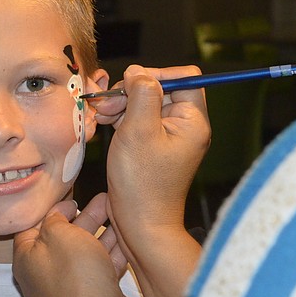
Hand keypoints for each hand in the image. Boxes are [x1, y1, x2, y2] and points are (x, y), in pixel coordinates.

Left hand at [12, 194, 128, 296]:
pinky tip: (124, 236)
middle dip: (82, 218)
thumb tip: (56, 216)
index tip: (69, 200)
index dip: (50, 212)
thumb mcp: (57, 233)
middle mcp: (45, 276)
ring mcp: (71, 288)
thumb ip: (54, 219)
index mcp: (27, 261)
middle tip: (101, 201)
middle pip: (63, 239)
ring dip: (101, 230)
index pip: (32, 229)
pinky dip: (112, 251)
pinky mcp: (94, 296)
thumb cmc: (73, 275)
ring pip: (85, 252)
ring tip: (116, 210)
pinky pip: (101, 268)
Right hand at [91, 64, 209, 237]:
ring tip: (103, 116)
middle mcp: (186, 127)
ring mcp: (171, 138)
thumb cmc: (142, 184)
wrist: (141, 225)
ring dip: (123, 104)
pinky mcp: (155, 147)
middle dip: (132, 91)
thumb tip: (139, 72)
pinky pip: (141, 121)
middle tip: (108, 104)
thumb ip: (141, 94)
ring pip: (147, 104)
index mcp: (192, 121)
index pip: (184, 77)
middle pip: (161, 89)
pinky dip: (123, 119)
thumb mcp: (138, 130)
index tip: (130, 85)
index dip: (156, 74)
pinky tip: (106, 124)